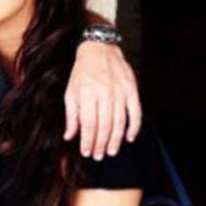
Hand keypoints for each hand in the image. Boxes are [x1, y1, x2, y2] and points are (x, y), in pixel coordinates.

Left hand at [64, 41, 140, 158]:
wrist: (100, 49)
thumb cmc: (83, 72)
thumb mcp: (71, 92)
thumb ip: (71, 115)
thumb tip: (69, 136)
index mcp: (87, 94)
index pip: (88, 124)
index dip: (87, 141)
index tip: (86, 152)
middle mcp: (104, 94)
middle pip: (104, 126)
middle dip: (101, 144)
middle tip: (99, 155)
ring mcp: (120, 92)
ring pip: (119, 122)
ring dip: (116, 140)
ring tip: (111, 151)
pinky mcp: (132, 90)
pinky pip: (135, 113)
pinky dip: (134, 127)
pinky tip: (129, 138)